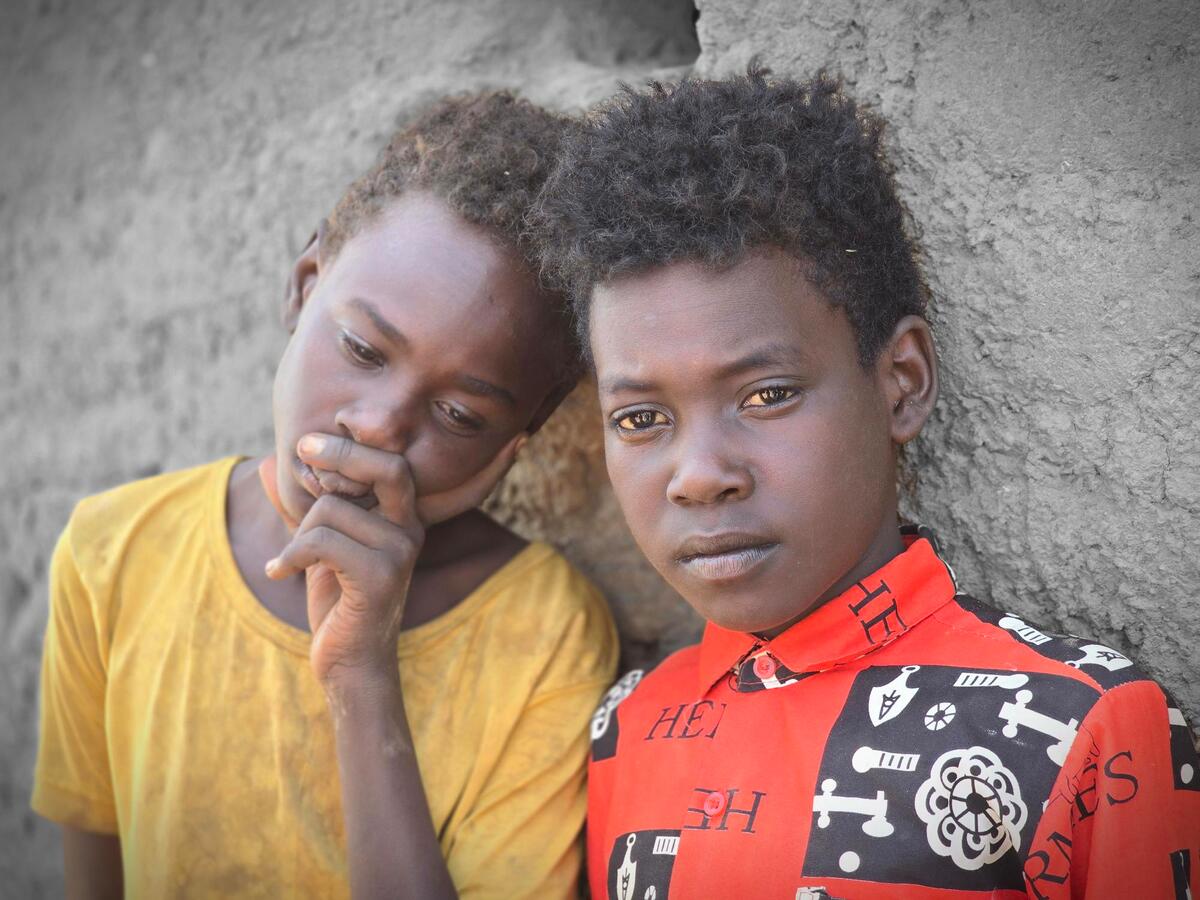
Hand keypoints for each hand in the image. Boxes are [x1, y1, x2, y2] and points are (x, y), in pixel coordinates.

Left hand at [263, 431, 526, 684]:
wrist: (350, 663)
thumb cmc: (337, 603)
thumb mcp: (318, 547)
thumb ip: (301, 506)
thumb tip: (263, 464)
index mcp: (402, 520)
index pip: (390, 464)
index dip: (350, 449)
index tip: (306, 444)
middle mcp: (409, 531)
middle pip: (383, 469)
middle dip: (340, 455)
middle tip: (301, 450)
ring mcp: (399, 553)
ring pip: (331, 510)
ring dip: (298, 536)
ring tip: (292, 562)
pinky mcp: (380, 577)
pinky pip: (320, 543)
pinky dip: (290, 556)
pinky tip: (279, 573)